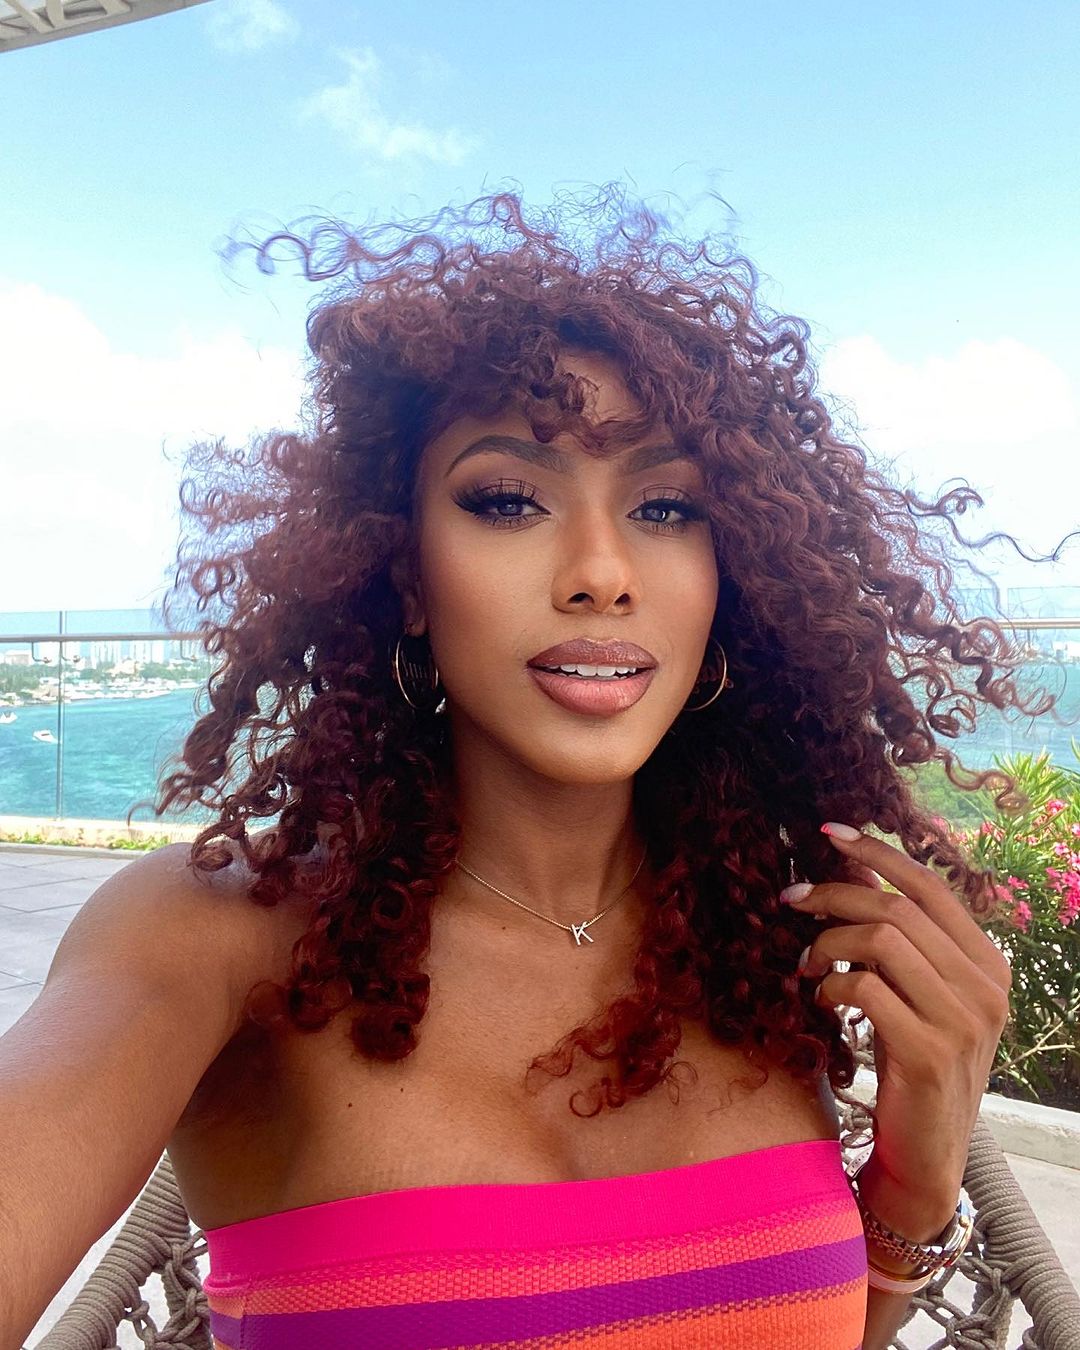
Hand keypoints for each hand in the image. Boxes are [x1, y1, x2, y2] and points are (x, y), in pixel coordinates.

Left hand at [781, 822, 1011, 1225]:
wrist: (925, 1158)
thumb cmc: (914, 1069)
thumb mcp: (916, 998)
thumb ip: (900, 942)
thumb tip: (857, 877)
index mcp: (989, 964)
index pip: (932, 885)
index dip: (877, 853)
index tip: (828, 833)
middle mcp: (987, 987)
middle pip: (898, 908)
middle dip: (833, 896)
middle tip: (791, 902)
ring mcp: (964, 1021)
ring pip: (881, 941)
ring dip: (827, 944)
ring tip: (806, 966)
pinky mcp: (932, 1053)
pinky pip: (867, 990)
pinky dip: (832, 987)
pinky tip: (821, 1002)